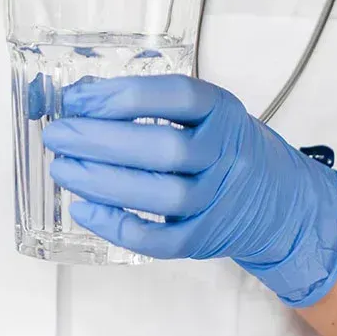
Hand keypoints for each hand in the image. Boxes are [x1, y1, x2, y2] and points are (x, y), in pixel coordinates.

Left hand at [43, 75, 336, 306]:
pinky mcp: (205, 238)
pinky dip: (118, 227)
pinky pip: (161, 240)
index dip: (120, 95)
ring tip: (62, 169)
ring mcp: (219, 200)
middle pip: (164, 147)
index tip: (76, 99)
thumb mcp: (201, 114)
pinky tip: (83, 210)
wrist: (279, 200)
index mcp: (222, 112)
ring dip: (102, 182)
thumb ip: (147, 103)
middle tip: (57, 135)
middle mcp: (226, 154)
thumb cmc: (223, 147)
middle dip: (100, 140)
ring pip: (162, 195)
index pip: (176, 96)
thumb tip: (79, 97)